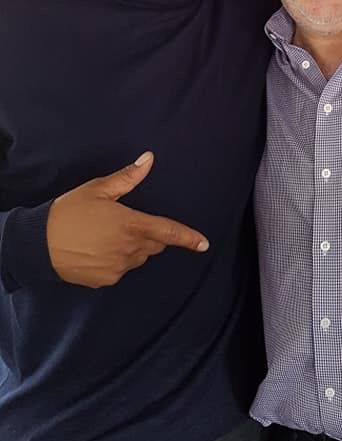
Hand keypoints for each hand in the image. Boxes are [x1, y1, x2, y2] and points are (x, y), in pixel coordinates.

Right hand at [46, 152, 208, 287]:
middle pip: (154, 245)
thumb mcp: (97, 190)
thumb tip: (149, 159)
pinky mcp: (105, 280)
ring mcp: (117, 268)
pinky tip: (98, 249)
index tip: (204, 244)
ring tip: (106, 235)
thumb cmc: (69, 212)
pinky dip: (117, 259)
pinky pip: (121, 269)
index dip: (188, 238)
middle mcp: (129, 249)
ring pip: (138, 257)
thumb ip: (127, 177)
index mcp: (131, 225)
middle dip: (150, 235)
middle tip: (126, 222)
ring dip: (133, 247)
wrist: (38, 245)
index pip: (168, 232)